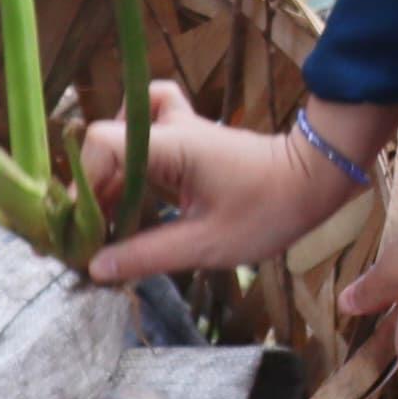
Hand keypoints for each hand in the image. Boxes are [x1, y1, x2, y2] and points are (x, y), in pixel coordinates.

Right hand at [80, 85, 386, 284]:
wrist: (315, 180)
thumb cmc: (268, 210)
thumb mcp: (206, 244)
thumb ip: (148, 255)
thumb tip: (96, 267)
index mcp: (173, 146)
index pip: (103, 141)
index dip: (84, 180)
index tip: (83, 225)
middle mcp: (171, 131)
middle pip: (107, 142)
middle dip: (92, 186)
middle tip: (90, 233)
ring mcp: (181, 134)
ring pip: (124, 135)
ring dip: (110, 175)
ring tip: (108, 217)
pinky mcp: (190, 145)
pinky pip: (145, 143)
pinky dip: (131, 169)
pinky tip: (133, 204)